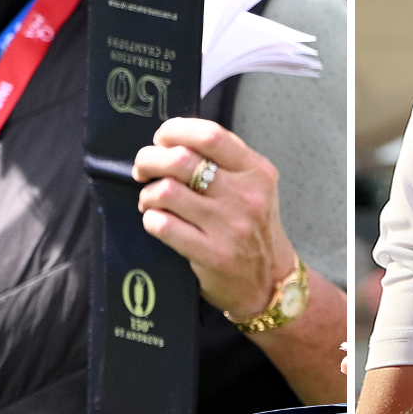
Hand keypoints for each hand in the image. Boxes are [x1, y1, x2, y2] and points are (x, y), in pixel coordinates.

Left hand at [133, 117, 294, 316]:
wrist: (270, 282)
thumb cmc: (253, 228)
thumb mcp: (254, 187)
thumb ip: (223, 161)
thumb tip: (172, 140)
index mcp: (256, 171)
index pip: (210, 135)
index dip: (175, 131)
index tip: (161, 139)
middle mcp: (245, 196)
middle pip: (181, 159)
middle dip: (149, 159)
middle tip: (143, 168)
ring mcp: (229, 227)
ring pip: (167, 191)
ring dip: (148, 193)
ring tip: (151, 200)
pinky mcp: (212, 255)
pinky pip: (163, 225)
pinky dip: (151, 219)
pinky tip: (157, 221)